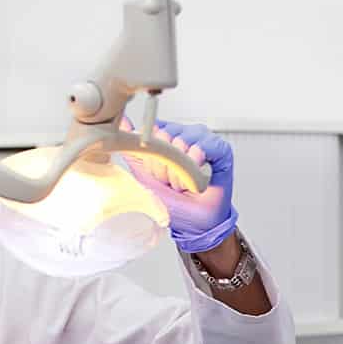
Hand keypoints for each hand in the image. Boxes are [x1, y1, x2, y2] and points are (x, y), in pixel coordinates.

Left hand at [119, 118, 237, 252]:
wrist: (190, 221)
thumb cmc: (169, 198)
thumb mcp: (141, 171)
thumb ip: (131, 147)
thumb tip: (121, 122)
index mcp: (166, 135)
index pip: (152, 130)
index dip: (151, 155)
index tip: (155, 174)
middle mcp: (185, 133)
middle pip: (165, 135)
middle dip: (164, 165)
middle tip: (170, 182)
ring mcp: (203, 139)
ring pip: (182, 141)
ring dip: (179, 169)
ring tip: (183, 183)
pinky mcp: (221, 149)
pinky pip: (205, 146)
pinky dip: (196, 164)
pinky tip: (196, 177)